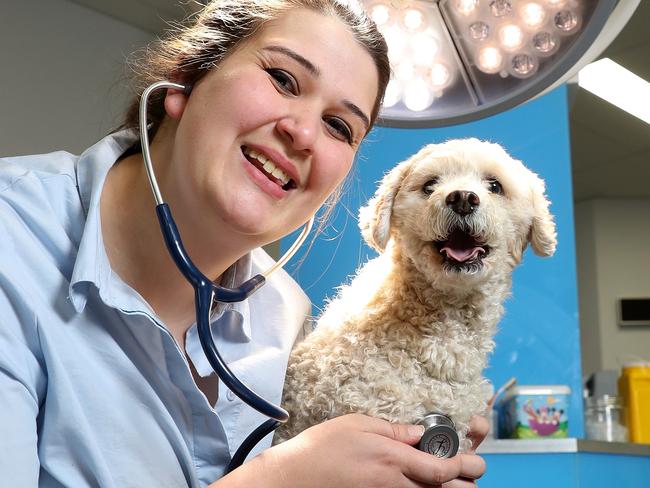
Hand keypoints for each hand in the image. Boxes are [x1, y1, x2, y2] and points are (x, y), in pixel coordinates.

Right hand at [215, 413, 484, 487]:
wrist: (292, 479)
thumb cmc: (322, 448)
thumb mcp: (357, 424)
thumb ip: (393, 429)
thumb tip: (419, 432)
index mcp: (392, 460)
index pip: (441, 470)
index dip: (464, 467)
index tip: (472, 460)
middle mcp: (394, 485)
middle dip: (465, 485)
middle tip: (470, 475)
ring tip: (453, 482)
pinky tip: (424, 487)